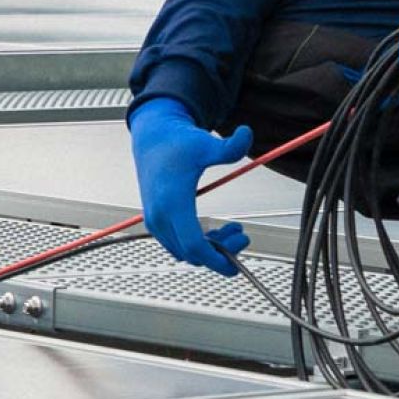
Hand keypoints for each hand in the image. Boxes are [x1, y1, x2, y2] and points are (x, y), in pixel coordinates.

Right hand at [128, 99, 253, 275]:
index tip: (234, 265)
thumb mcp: (206, 144)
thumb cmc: (177, 143)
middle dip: (220, 252)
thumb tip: (246, 133)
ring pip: (185, 252)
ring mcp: (156, 222)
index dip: (216, 259)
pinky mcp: (156, 222)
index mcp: (173, 201)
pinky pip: (177, 246)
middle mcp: (160, 216)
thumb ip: (229, 146)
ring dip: (210, 249)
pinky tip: (214, 230)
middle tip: (241, 235)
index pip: (194, 245)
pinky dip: (197, 245)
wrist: (152, 140)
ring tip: (231, 230)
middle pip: (192, 253)